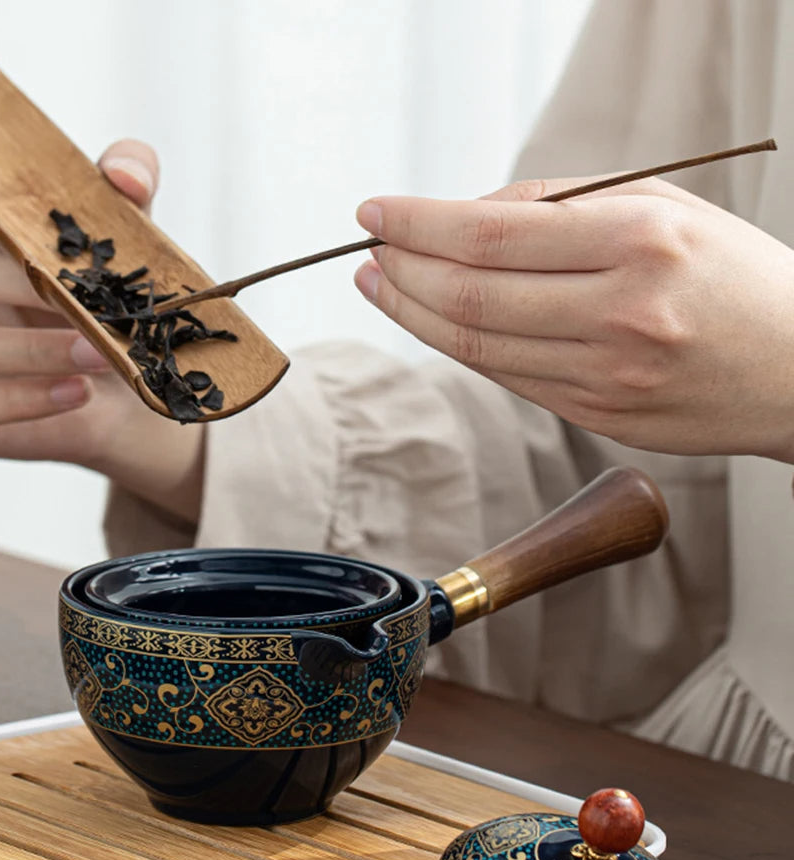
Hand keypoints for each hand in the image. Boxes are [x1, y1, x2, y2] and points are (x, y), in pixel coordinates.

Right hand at [0, 138, 203, 522]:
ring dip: (32, 350)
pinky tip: (74, 391)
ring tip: (98, 354)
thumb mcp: (120, 238)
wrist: (118, 391)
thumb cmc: (100, 305)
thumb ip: (128, 186)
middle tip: (84, 300)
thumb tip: (124, 175)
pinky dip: (23, 399)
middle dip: (17, 283)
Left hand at [354, 177, 793, 462]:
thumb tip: (467, 215)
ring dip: (414, 313)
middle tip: (369, 255)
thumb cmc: (732, 275)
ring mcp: (607, 375)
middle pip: (470, 295)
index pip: (489, 234)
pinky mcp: (598, 416)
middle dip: (401, 272)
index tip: (374, 214)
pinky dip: (460, 346)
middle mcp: (621, 313)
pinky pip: (506, 377)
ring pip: (477, 345)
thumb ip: (561, 203)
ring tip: (383, 285)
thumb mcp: (663, 204)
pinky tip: (436, 321)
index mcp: (640, 242)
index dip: (417, 224)